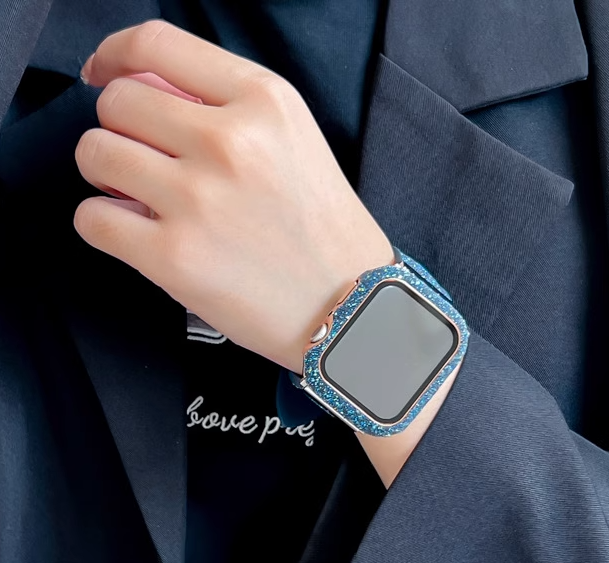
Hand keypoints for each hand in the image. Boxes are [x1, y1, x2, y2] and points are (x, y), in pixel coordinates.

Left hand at [74, 20, 393, 373]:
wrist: (351, 307)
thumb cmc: (324, 231)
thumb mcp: (294, 142)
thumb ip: (229, 108)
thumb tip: (145, 91)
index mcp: (265, 102)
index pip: (156, 43)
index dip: (114, 55)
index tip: (104, 75)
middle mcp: (229, 141)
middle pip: (117, 103)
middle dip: (120, 130)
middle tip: (144, 161)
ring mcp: (198, 199)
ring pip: (95, 154)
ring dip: (106, 175)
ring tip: (139, 198)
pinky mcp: (174, 257)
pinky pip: (92, 219)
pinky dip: (104, 224)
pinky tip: (137, 234)